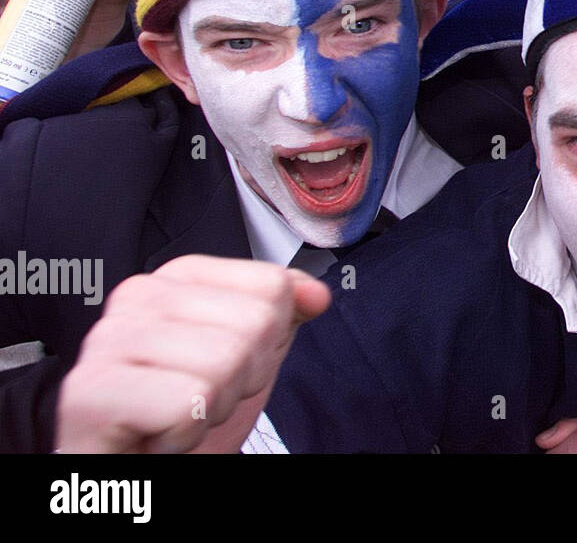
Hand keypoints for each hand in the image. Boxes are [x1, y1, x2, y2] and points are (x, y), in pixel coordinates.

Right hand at [55, 256, 329, 453]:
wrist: (138, 470)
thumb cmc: (182, 412)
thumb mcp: (247, 355)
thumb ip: (282, 314)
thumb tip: (314, 293)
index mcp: (175, 277)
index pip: (271, 285)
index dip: (266, 341)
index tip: (224, 366)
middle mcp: (136, 297)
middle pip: (254, 325)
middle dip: (241, 378)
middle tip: (199, 399)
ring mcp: (107, 341)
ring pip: (224, 362)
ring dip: (212, 408)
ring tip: (177, 415)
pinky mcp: (91, 392)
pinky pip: (188, 403)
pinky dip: (185, 433)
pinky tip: (156, 435)